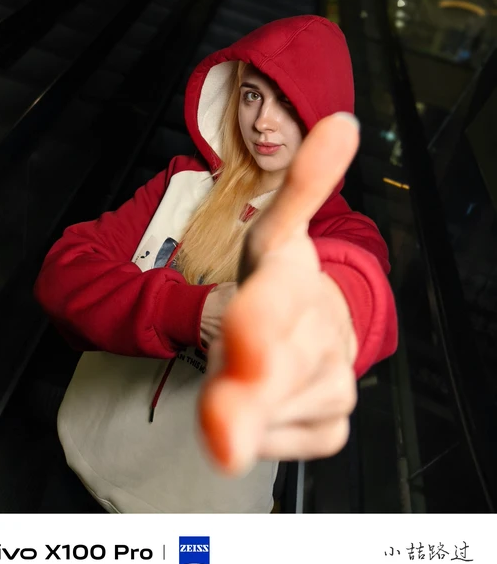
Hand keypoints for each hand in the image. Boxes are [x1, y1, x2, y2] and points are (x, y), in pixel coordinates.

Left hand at [198, 113, 359, 474]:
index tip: (242, 332)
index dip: (264, 314)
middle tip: (219, 429)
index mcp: (294, 280)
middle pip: (280, 369)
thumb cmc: (282, 280)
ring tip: (236, 385)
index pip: (280, 293)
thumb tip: (343, 124)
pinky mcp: (331, 423)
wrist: (313, 326)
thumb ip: (302, 186)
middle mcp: (323, 333)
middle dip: (247, 397)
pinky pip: (287, 439)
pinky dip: (265, 431)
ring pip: (274, 411)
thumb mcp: (276, 232)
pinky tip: (266, 404)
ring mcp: (334, 382)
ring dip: (244, 408)